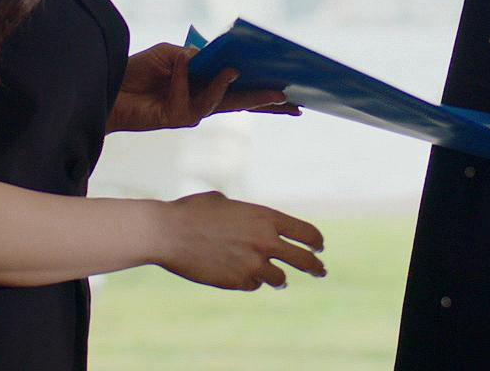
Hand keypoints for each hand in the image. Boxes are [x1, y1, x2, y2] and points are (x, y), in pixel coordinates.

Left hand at [109, 43, 301, 132]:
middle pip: (243, 102)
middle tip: (293, 101)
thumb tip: (221, 66)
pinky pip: (196, 102)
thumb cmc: (140, 69)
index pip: (241, 87)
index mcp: (206, 83)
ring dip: (233, 88)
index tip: (290, 88)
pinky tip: (183, 67)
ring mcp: (193, 110)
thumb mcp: (172, 53)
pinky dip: (190, 83)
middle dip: (267, 102)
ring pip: (223, 103)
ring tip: (241, 72)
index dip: (264, 89)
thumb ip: (198, 58)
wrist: (110, 87)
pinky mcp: (179, 117)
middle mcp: (203, 99)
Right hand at [155, 190, 325, 290]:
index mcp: (265, 218)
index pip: (306, 232)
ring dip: (280, 278)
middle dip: (315, 267)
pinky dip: (252, 281)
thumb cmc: (193, 211)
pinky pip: (253, 284)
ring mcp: (252, 265)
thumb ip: (246, 216)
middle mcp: (265, 242)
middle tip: (321, 270)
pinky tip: (244, 276)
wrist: (168, 233)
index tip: (319, 247)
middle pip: (303, 260)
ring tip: (281, 279)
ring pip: (279, 278)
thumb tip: (251, 226)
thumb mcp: (226, 204)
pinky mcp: (237, 282)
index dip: (316, 241)